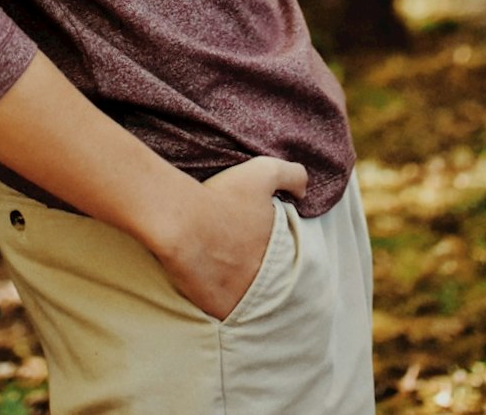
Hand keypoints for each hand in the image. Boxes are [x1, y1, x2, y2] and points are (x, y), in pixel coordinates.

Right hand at [151, 156, 307, 319]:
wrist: (183, 222)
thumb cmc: (221, 197)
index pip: (291, 254)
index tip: (261, 238)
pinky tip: (214, 289)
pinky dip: (225, 304)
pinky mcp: (222, 311)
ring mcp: (246, 297)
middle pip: (272, 277)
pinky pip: (228, 313)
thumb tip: (303, 191)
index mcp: (280, 248)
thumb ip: (291, 175)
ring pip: (252, 297)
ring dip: (244, 287)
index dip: (275, 245)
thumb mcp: (263, 172)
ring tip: (228, 273)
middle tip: (242, 255)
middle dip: (261, 269)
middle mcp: (268, 277)